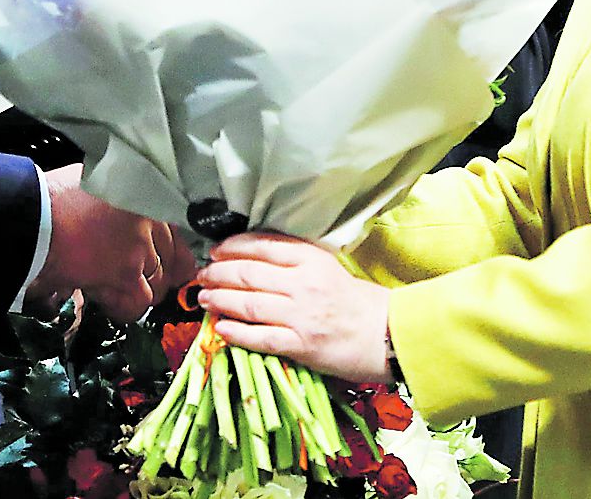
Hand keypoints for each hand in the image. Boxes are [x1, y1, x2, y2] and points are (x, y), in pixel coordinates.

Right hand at [31, 164, 184, 319]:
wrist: (31, 215)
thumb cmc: (52, 199)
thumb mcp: (94, 186)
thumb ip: (117, 200)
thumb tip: (121, 216)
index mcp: (143, 195)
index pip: (175, 232)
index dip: (174, 255)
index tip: (176, 267)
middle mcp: (148, 219)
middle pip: (170, 260)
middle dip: (157, 276)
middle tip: (139, 283)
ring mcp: (140, 246)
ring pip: (158, 283)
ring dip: (141, 293)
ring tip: (120, 293)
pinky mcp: (125, 272)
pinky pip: (138, 302)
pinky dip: (126, 309)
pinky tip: (111, 304)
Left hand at [194, 233, 391, 382]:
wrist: (388, 334)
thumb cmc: (358, 302)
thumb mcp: (328, 267)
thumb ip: (296, 260)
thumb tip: (253, 259)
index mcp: (311, 259)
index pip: (262, 245)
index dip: (232, 247)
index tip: (215, 250)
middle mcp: (303, 284)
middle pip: (249, 273)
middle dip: (218, 273)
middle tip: (202, 275)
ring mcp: (301, 315)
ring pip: (249, 303)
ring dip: (220, 300)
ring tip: (203, 298)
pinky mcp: (301, 345)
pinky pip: (260, 337)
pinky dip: (236, 332)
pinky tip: (220, 328)